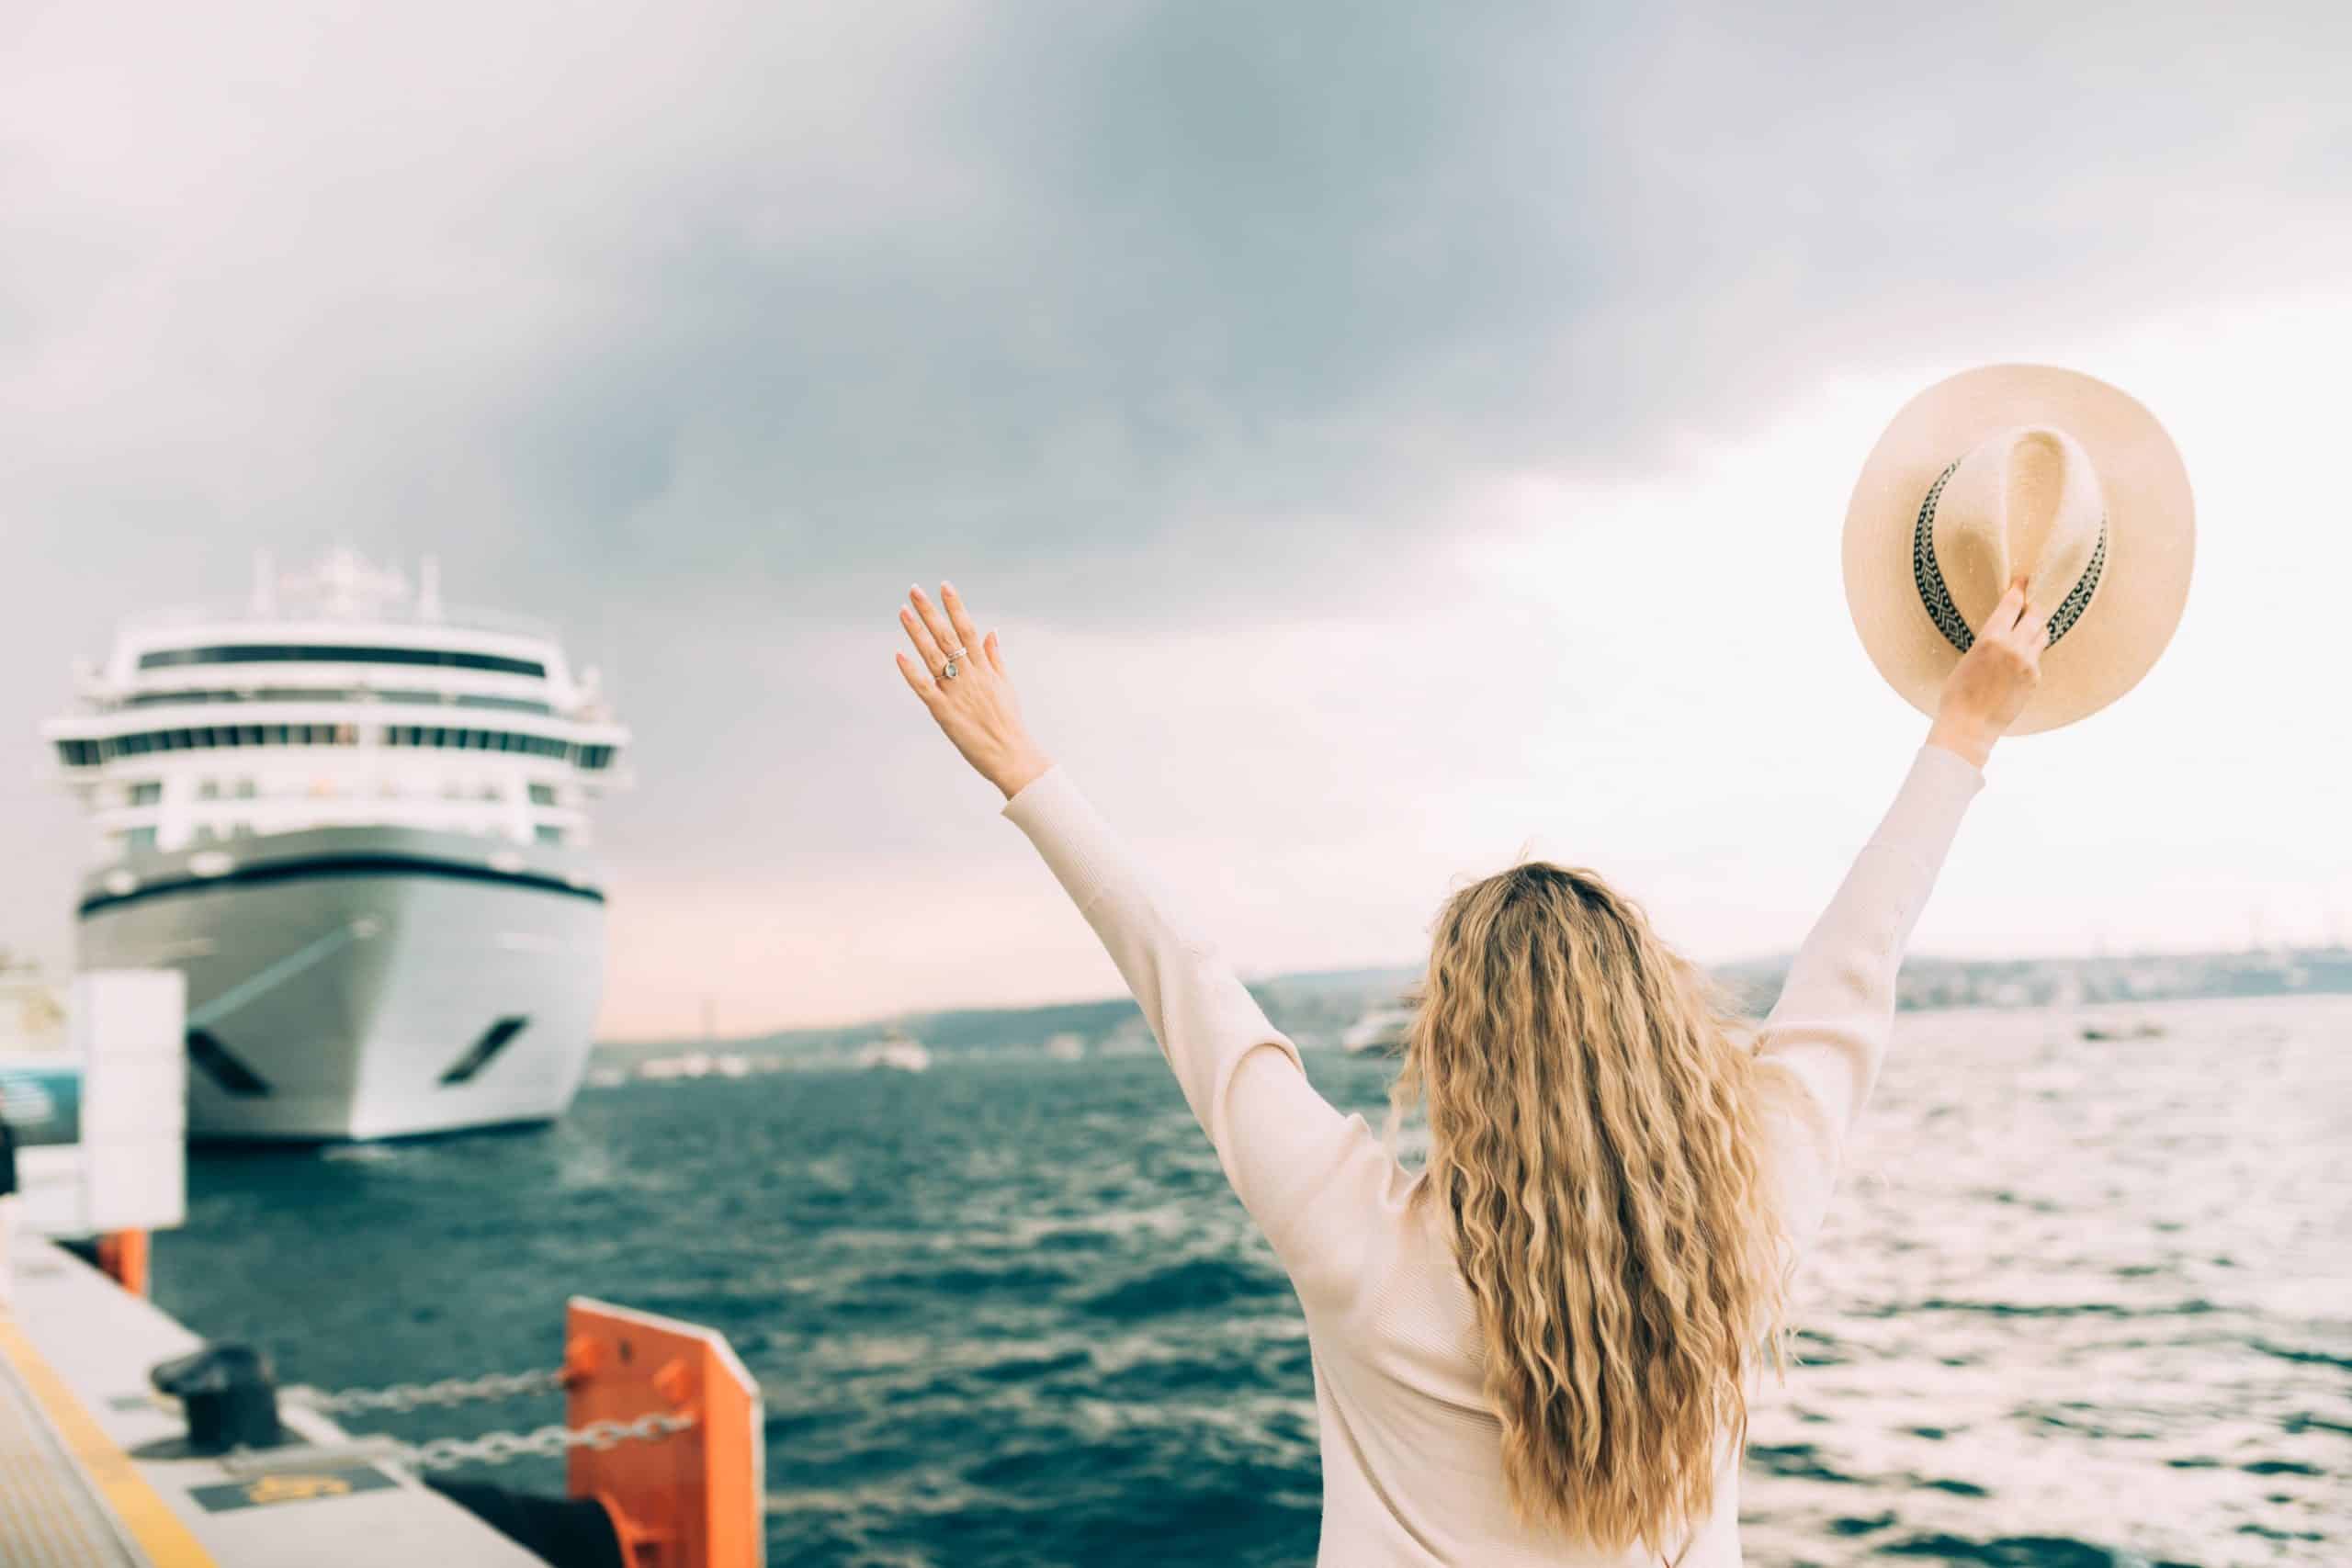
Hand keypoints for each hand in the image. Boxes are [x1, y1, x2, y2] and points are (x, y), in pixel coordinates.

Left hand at [894, 582, 1054, 799]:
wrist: (1011, 755)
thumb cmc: (1009, 722)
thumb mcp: (1006, 686)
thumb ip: (995, 658)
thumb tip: (991, 631)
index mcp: (985, 668)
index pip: (968, 629)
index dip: (955, 606)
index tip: (944, 586)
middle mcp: (970, 675)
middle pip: (947, 636)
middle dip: (929, 612)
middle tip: (914, 590)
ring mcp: (956, 692)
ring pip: (933, 656)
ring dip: (916, 632)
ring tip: (903, 611)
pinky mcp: (943, 712)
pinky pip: (924, 688)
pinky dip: (911, 672)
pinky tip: (899, 655)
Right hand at [1928, 576, 2046, 766]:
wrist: (1970, 725)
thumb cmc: (1958, 693)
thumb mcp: (1968, 658)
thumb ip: (1989, 641)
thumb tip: (2003, 631)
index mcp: (1991, 638)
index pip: (2012, 605)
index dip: (2019, 589)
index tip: (2024, 579)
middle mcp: (2014, 647)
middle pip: (2035, 615)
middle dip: (2033, 607)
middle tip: (2031, 602)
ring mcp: (2028, 663)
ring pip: (2042, 635)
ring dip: (2036, 629)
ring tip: (2028, 630)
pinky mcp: (2034, 679)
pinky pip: (2037, 658)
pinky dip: (2031, 654)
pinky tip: (2019, 662)